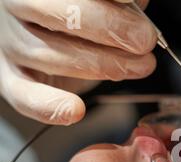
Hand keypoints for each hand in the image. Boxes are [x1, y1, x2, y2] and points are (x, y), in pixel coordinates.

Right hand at [0, 0, 154, 124]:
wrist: (52, 40)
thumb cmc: (83, 14)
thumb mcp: (103, 0)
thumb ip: (120, 1)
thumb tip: (138, 7)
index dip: (110, 2)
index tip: (136, 8)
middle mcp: (18, 5)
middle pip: (58, 13)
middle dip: (110, 29)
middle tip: (144, 41)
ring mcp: (10, 42)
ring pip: (49, 55)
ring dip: (103, 66)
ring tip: (139, 67)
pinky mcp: (10, 78)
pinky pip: (23, 95)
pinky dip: (49, 106)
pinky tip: (75, 110)